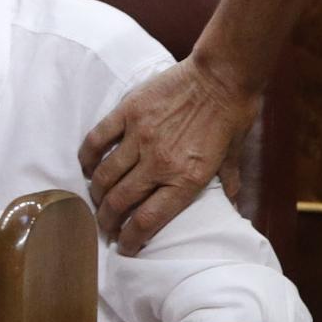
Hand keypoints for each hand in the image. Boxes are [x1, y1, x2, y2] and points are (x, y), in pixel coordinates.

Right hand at [79, 57, 260, 254]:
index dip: (131, 240)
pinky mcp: (129, 112)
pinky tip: (88, 166)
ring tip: (98, 200)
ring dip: (97, 194)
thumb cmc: (233, 113)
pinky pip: (97, 139)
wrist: (223, 73)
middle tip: (106, 227)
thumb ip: (227, 180)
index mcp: (186, 179)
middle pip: (119, 203)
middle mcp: (159, 163)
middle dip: (108, 222)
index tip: (125, 247)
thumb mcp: (235, 153)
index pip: (147, 221)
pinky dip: (87, 157)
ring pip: (104, 176)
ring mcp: (140, 136)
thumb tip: (231, 204)